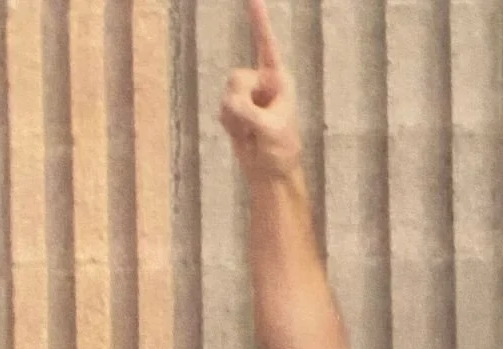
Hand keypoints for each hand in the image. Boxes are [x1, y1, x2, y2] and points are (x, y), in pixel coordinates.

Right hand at [221, 0, 301, 180]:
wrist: (270, 174)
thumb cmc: (280, 151)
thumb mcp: (270, 131)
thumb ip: (249, 112)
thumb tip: (230, 102)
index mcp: (278, 79)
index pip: (266, 44)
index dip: (258, 20)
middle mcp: (262, 81)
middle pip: (236, 77)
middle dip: (241, 103)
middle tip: (255, 124)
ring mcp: (246, 95)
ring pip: (227, 95)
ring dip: (237, 119)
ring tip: (252, 133)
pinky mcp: (234, 108)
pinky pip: (222, 111)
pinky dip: (231, 126)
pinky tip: (244, 135)